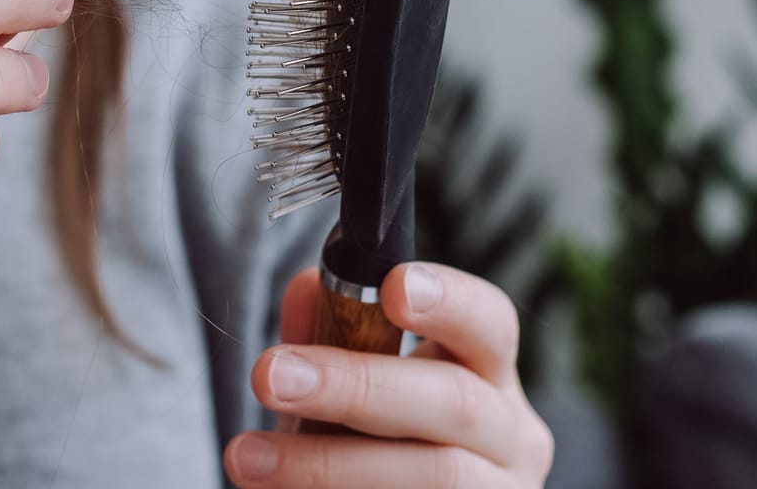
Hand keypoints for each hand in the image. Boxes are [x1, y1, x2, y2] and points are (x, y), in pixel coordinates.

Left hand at [225, 263, 553, 487]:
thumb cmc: (376, 439)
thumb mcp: (355, 384)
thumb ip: (333, 334)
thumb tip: (305, 287)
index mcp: (490, 374)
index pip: (490, 322)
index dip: (449, 300)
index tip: (392, 287)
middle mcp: (510, 436)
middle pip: (454, 403)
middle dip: (355, 386)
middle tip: (269, 376)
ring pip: (434, 476)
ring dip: (327, 465)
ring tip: (246, 458)